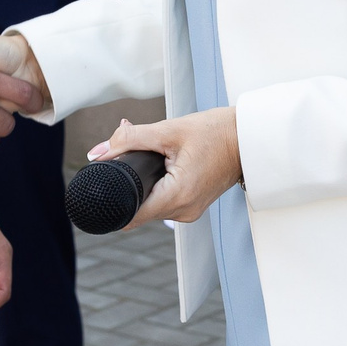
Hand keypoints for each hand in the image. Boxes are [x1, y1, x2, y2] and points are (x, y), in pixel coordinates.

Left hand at [87, 109, 239, 225]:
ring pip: (150, 204)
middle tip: (126, 154)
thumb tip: (98, 152)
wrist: (248, 138)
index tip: (101, 187)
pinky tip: (161, 163)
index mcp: (177, 196)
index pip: (130, 215)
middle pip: (138, 208)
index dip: (112, 202)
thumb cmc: (216, 132)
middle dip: (127, 184)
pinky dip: (157, 185)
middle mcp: (183, 211)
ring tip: (150, 154)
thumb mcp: (168, 130)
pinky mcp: (192, 205)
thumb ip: (129, 139)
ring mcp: (189, 211)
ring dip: (143, 183)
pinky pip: (164, 201)